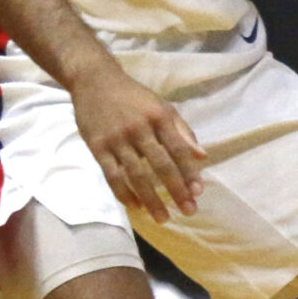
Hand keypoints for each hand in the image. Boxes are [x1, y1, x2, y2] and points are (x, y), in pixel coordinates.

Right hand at [72, 64, 205, 221]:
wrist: (95, 81)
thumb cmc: (135, 97)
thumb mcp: (163, 107)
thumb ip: (183, 132)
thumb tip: (202, 156)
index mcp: (160, 117)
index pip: (178, 150)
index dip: (189, 172)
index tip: (199, 192)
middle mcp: (139, 128)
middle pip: (160, 165)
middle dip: (176, 190)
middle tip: (188, 211)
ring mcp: (116, 139)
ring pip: (136, 175)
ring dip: (150, 199)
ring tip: (162, 217)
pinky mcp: (97, 146)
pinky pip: (112, 175)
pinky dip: (124, 193)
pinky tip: (136, 207)